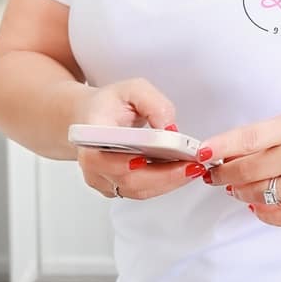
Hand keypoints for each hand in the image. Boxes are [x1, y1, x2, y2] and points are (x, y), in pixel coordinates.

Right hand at [76, 78, 206, 202]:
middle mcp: (92, 163)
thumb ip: (153, 103)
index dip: (119, 163)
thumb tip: (169, 130)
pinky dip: (163, 183)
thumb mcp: (133, 89)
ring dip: (167, 182)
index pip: (98, 156)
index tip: (143, 160)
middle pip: (126, 179)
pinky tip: (180, 172)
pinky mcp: (116, 187)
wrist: (95, 117)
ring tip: (191, 168)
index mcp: (89, 135)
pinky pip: (141, 191)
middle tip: (189, 166)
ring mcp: (103, 179)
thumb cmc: (110, 105)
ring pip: (137, 189)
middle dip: (162, 175)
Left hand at [199, 112, 280, 225]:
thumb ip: (266, 137)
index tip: (201, 152)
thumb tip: (224, 156)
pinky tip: (258, 203)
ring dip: (241, 193)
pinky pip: (277, 216)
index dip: (221, 146)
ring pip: (258, 195)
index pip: (249, 137)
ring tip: (238, 188)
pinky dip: (261, 211)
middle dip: (223, 174)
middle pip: (246, 171)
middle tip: (215, 175)